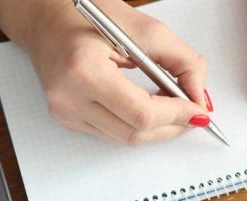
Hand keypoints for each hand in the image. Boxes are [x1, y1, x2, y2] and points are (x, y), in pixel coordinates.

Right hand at [0, 0, 210, 144]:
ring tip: (173, 109)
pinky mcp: (67, 119)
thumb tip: (199, 96)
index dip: (176, 115)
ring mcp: (65, 112)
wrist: (46, 19)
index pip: (141, 112)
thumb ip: (181, 61)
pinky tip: (148, 109)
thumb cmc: (87, 16)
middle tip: (192, 113)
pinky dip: (136, 125)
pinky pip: (111, 133)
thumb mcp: (144, 29)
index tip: (197, 109)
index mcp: (84, 71)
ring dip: (156, 128)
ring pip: (125, 138)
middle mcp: (69, 98)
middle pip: (135, 133)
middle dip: (171, 126)